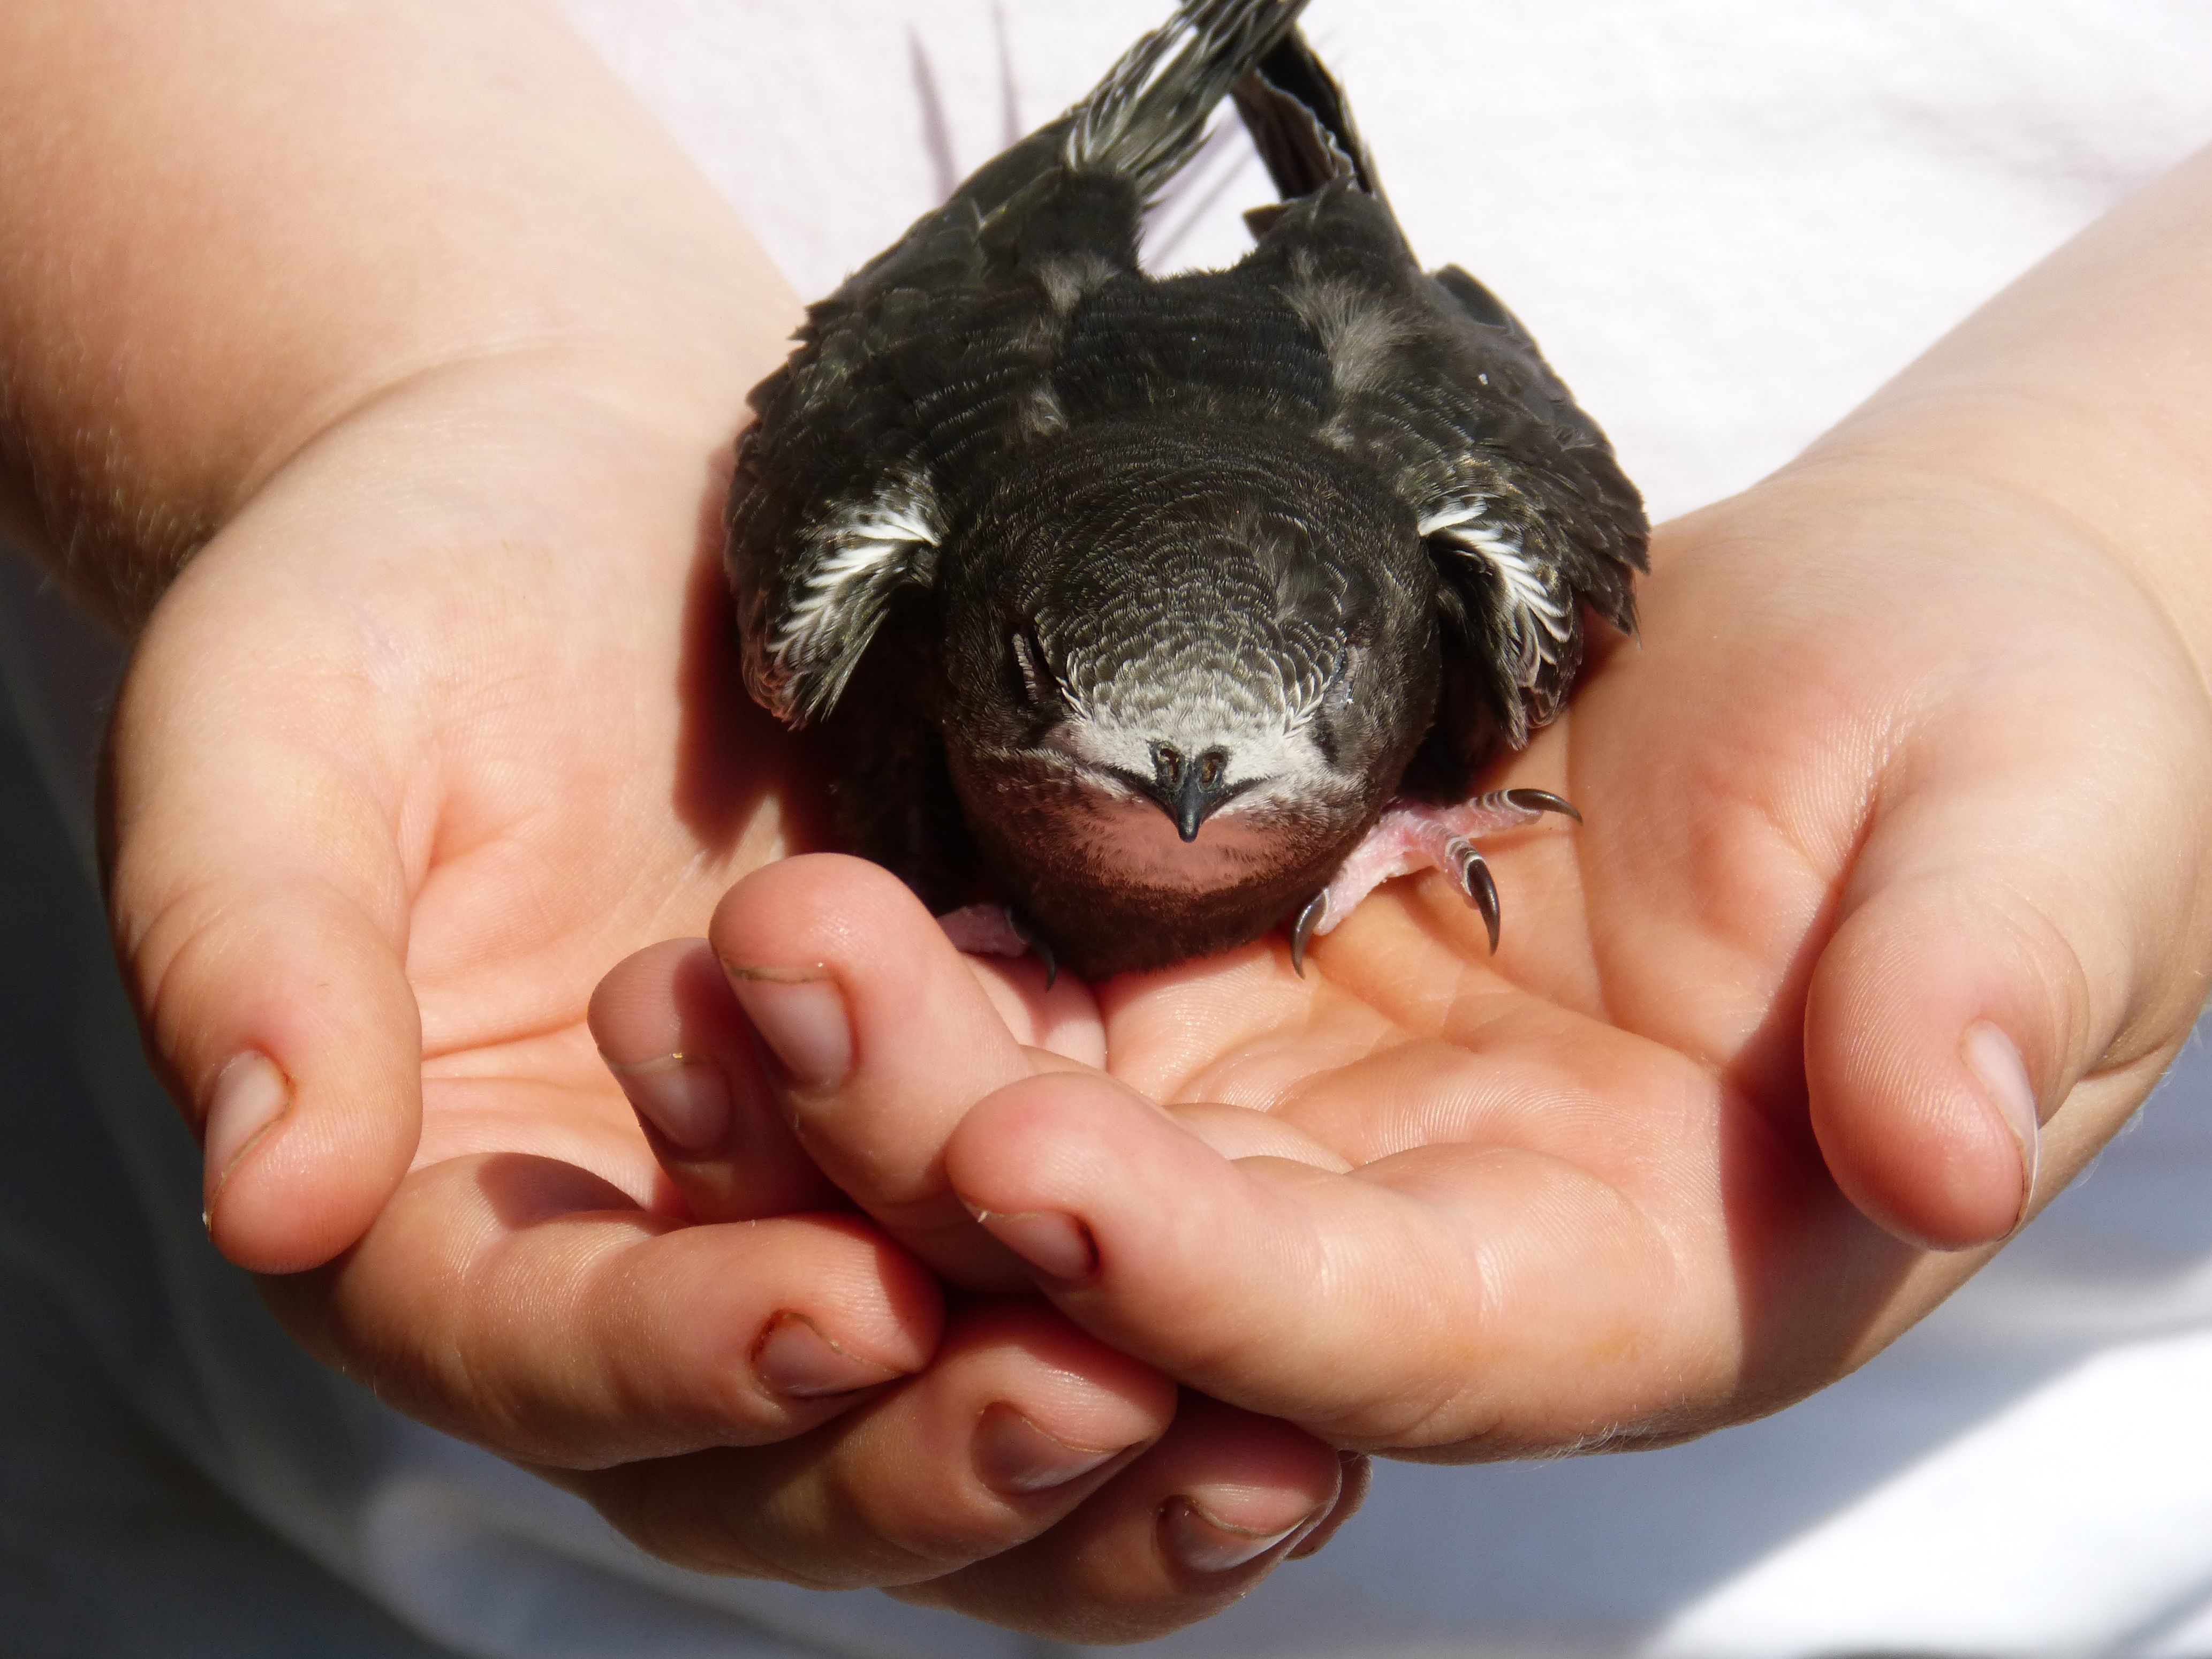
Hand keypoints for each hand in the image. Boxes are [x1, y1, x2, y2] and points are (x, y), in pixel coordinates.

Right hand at [103, 345, 1346, 1637]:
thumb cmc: (392, 587)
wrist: (579, 484)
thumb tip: (263, 1195)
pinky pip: (1072, 1279)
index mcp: (444, 1212)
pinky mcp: (974, 1133)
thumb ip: (250, 953)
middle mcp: (640, 1262)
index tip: (835, 1311)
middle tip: (1100, 1403)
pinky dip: (1180, 1328)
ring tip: (1274, 1457)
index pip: (540, 1353)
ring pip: (948, 1411)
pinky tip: (1320, 1355)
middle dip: (934, 1447)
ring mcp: (819, 1211)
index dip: (676, 1355)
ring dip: (1103, 1460)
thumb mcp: (275, 730)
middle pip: (774, 1449)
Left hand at [611, 430, 2209, 1474]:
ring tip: (737, 945)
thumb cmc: (2015, 746)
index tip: (1034, 1161)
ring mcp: (1321, 1127)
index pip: (1392, 1334)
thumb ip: (1980, 994)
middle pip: (1163, 1262)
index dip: (1209, 1275)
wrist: (1900, 654)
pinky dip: (925, 985)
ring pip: (1062, 1146)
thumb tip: (1940, 1142)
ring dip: (884, 1079)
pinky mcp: (1248, 996)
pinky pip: (1054, 1015)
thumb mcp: (2041, 841)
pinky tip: (794, 915)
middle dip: (961, 1154)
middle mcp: (1441, 1243)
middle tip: (788, 984)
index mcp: (1639, 1277)